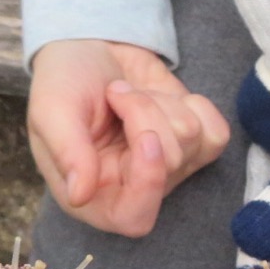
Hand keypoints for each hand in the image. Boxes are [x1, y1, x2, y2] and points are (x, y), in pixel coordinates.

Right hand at [28, 38, 231, 236]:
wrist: (91, 50)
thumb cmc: (64, 84)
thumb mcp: (51, 111)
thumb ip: (67, 152)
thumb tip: (80, 196)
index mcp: (94, 195)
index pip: (135, 218)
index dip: (149, 181)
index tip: (146, 138)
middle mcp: (136, 188)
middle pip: (170, 163)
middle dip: (146, 113)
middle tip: (115, 93)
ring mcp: (169, 166)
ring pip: (195, 141)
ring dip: (162, 103)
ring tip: (130, 94)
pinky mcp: (193, 142)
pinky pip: (218, 133)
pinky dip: (194, 105)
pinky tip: (162, 98)